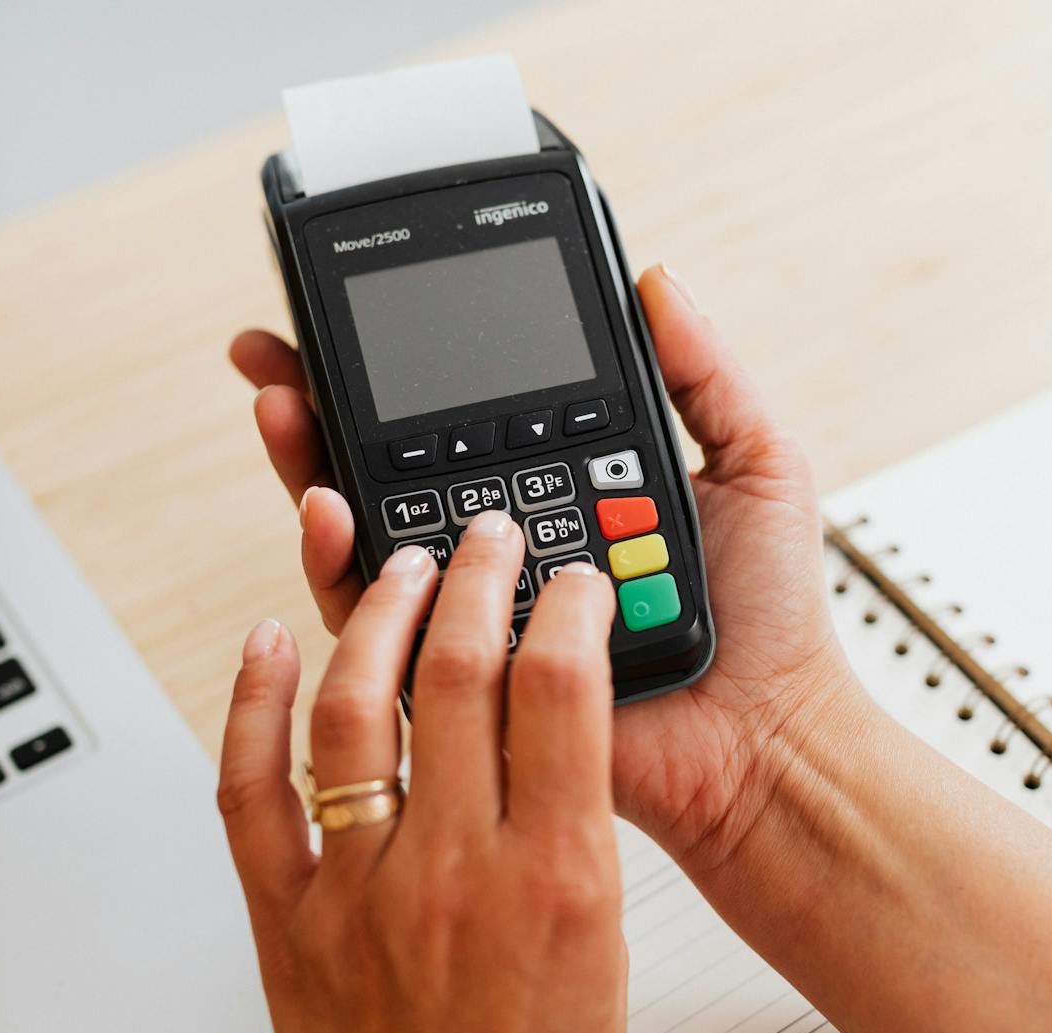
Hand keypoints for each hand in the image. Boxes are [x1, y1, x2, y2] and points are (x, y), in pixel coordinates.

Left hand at [217, 517, 625, 1032]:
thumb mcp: (605, 964)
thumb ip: (571, 842)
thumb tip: (548, 738)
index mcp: (557, 883)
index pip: (562, 690)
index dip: (565, 604)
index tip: (568, 578)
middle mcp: (452, 872)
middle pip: (456, 671)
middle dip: (475, 576)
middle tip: (485, 539)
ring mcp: (357, 890)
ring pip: (350, 703)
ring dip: (373, 615)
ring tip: (396, 569)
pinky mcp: (284, 921)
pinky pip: (250, 786)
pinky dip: (250, 701)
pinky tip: (268, 644)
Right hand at [228, 265, 853, 878]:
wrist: (769, 733)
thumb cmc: (770, 620)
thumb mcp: (754, 463)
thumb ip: (702, 374)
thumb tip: (654, 280)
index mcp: (557, 489)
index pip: (459, 420)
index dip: (401, 370)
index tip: (355, 311)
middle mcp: (502, 549)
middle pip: (388, 468)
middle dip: (321, 406)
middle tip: (280, 355)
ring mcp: (472, 613)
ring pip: (366, 537)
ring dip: (311, 468)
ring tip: (293, 409)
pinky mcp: (457, 679)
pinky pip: (377, 626)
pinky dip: (342, 565)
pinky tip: (333, 507)